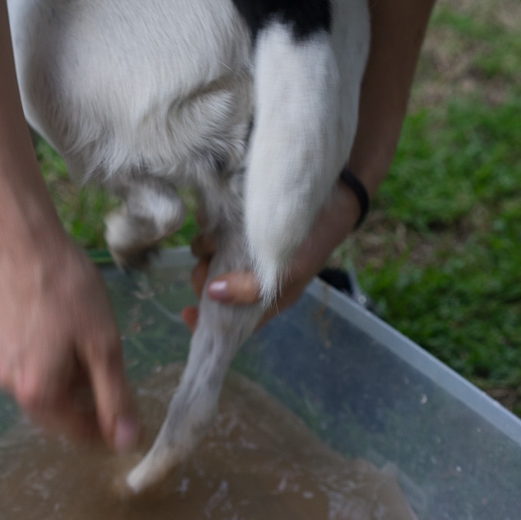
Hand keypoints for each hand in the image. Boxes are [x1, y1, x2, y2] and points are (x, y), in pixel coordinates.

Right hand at [0, 231, 139, 450]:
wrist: (28, 245)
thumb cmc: (70, 293)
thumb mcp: (103, 346)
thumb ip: (115, 398)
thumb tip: (126, 443)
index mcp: (39, 396)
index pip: (81, 436)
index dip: (112, 430)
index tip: (137, 415)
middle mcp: (15, 390)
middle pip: (64, 418)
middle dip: (94, 408)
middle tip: (122, 381)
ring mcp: (6, 368)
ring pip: (51, 395)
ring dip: (79, 388)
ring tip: (101, 356)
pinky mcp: (4, 348)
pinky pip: (38, 374)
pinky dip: (62, 370)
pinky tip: (77, 342)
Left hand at [182, 181, 361, 331]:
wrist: (333, 197)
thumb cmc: (315, 241)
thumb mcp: (288, 272)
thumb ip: (252, 289)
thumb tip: (213, 293)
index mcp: (264, 299)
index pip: (230, 321)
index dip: (206, 322)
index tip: (187, 312)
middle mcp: (250, 279)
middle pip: (213, 288)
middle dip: (204, 279)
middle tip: (205, 266)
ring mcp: (243, 254)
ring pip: (209, 260)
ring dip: (205, 251)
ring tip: (211, 242)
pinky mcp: (238, 229)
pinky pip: (212, 234)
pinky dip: (208, 230)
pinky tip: (212, 223)